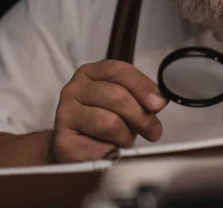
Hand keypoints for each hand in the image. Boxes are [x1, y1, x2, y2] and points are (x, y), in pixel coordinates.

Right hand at [50, 60, 168, 162]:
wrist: (74, 148)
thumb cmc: (103, 121)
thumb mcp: (124, 103)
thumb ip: (141, 98)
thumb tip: (159, 101)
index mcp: (90, 73)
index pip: (118, 70)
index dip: (142, 86)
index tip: (159, 104)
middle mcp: (74, 89)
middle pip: (117, 96)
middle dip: (141, 116)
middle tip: (153, 131)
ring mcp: (64, 114)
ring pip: (110, 123)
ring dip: (125, 136)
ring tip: (124, 140)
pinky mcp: (63, 140)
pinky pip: (100, 148)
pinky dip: (112, 152)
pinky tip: (108, 150)